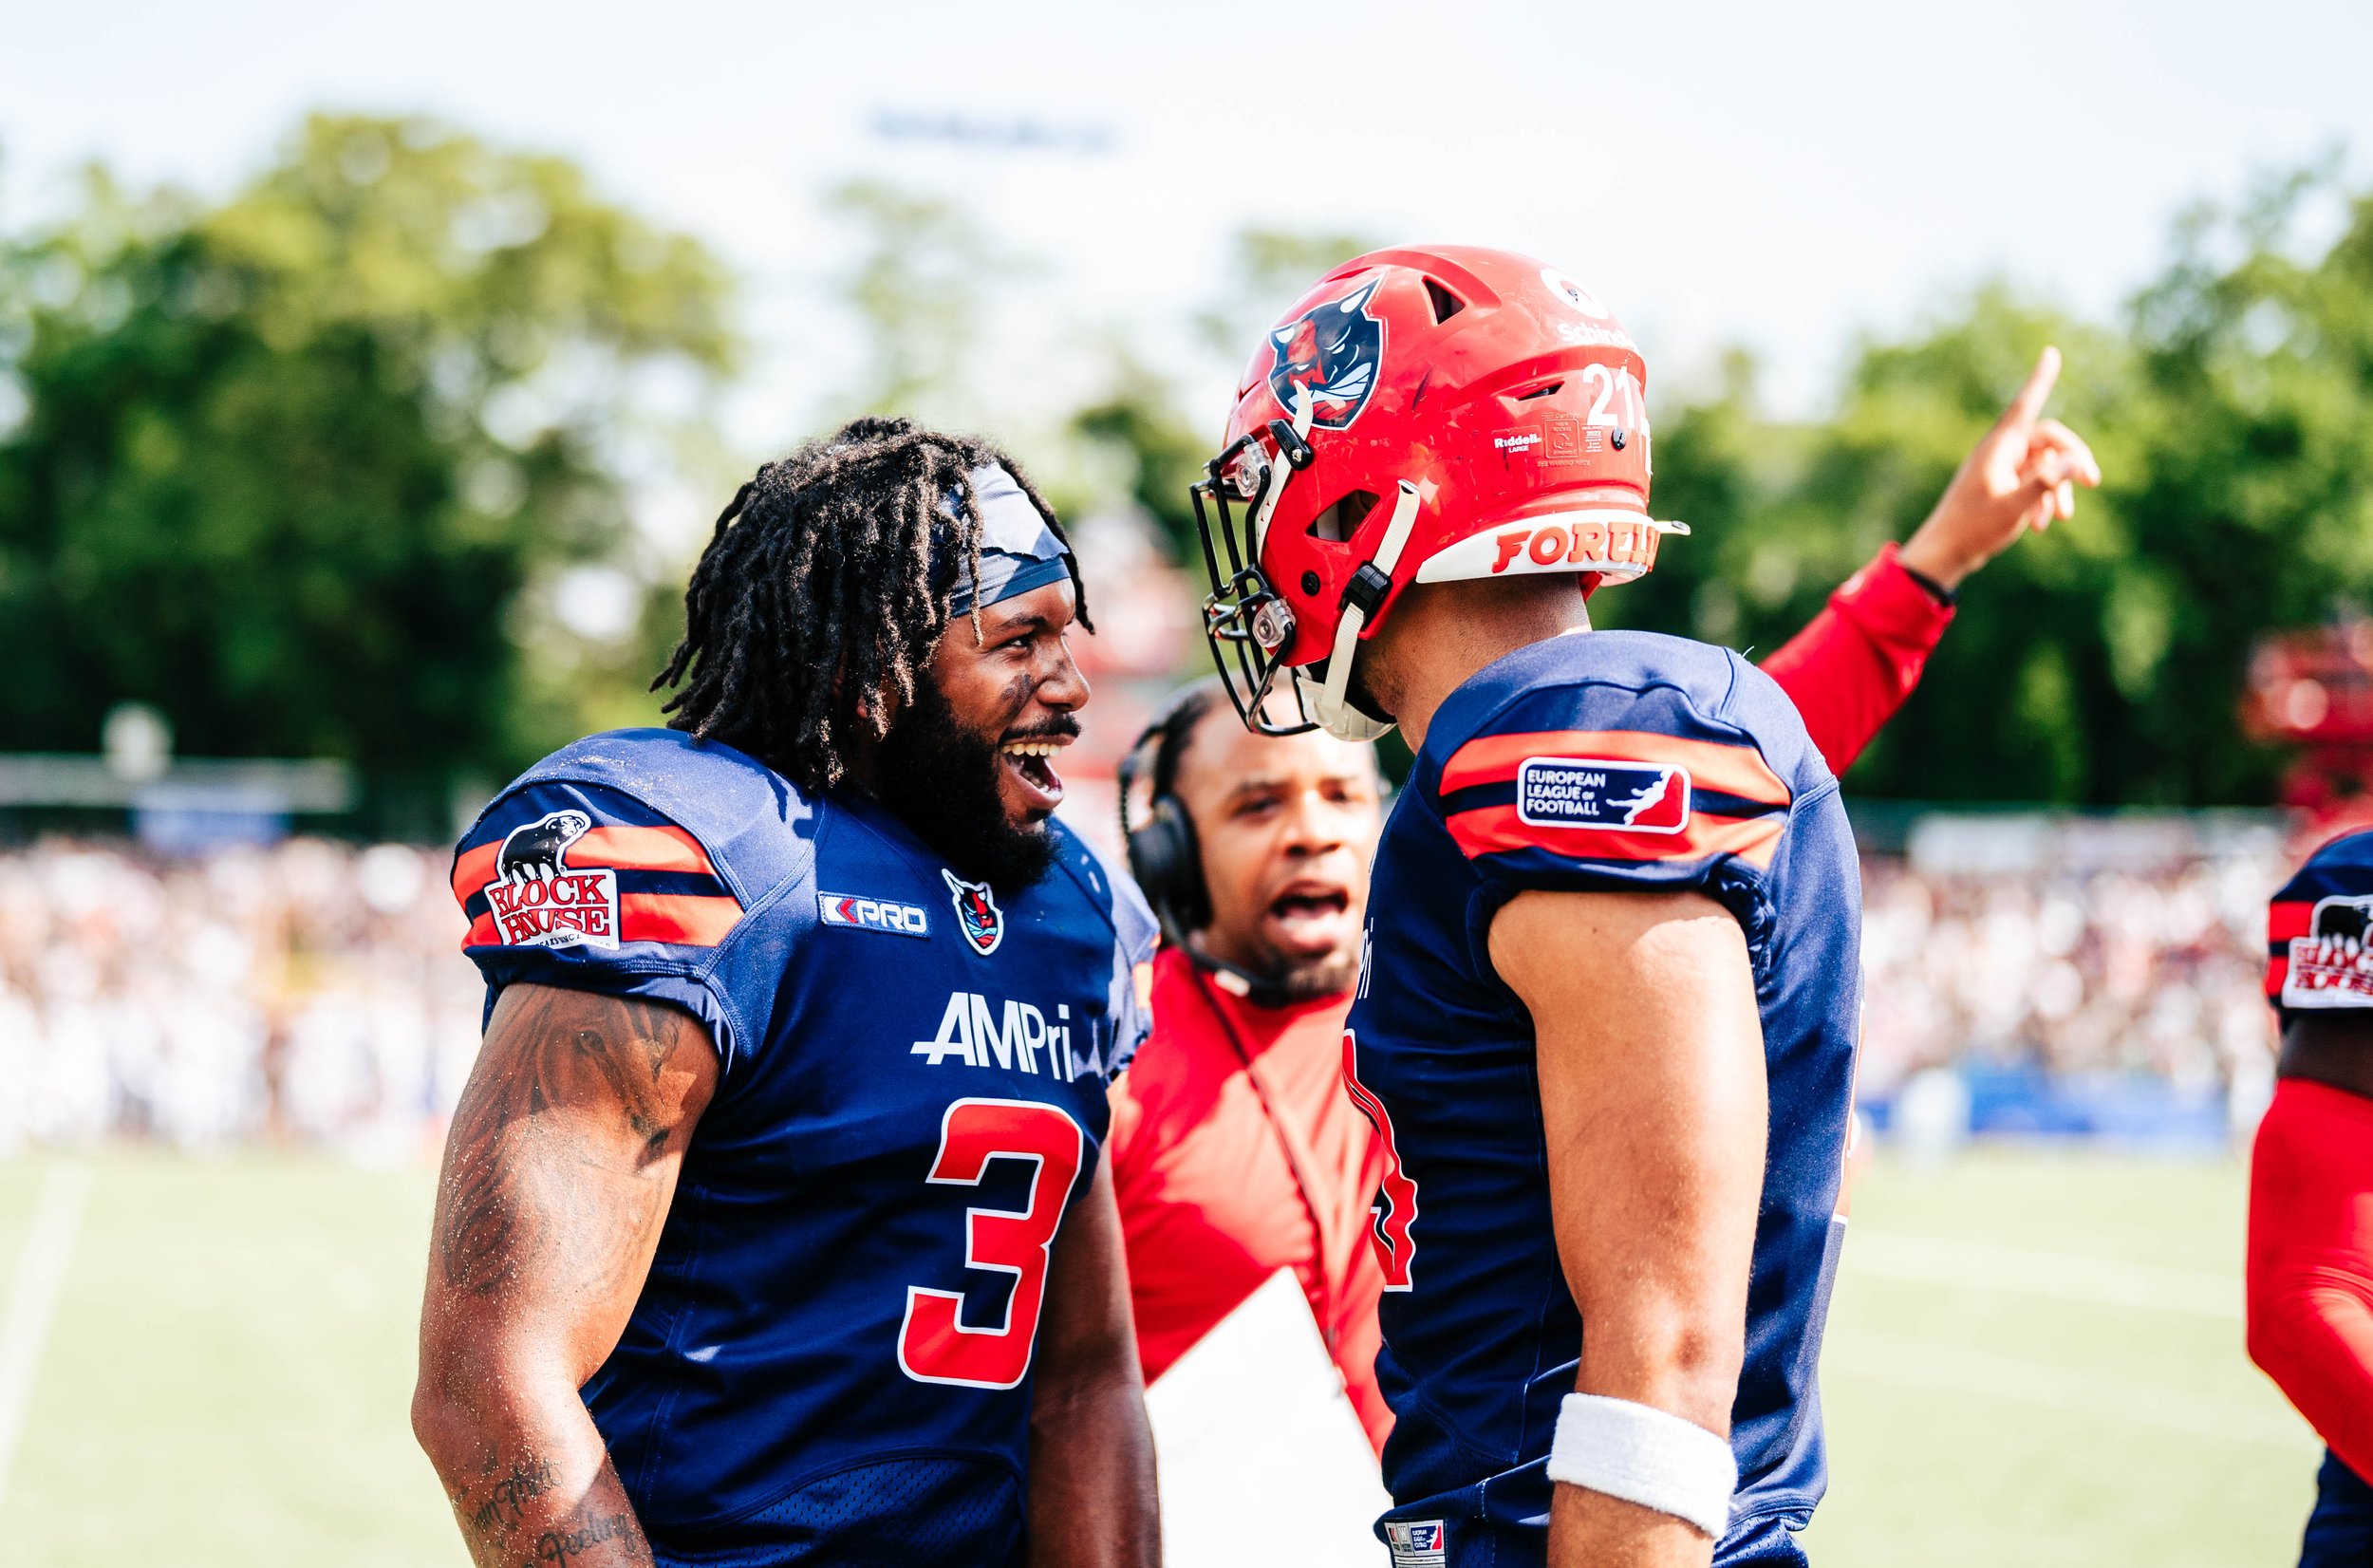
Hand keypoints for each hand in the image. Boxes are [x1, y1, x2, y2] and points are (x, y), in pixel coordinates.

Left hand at [1897, 346, 2100, 591]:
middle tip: (2094, 481)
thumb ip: (2046, 482)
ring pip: (2044, 465)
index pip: (2025, 405)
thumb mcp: (2014, 507)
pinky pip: (2033, 482)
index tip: (2051, 353)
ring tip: (2063, 519)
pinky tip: (2042, 527)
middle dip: (2072, 460)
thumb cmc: (1973, 529)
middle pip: (2048, 440)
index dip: (2040, 380)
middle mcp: (2000, 453)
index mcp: (1998, 448)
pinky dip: (2044, 500)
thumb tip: (2075, 459)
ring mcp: (2001, 469)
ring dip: (2058, 488)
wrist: (1944, 554)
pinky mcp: (2001, 487)